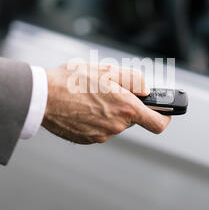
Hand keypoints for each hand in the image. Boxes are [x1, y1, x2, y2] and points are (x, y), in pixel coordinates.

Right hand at [42, 63, 170, 143]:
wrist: (43, 97)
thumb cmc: (73, 80)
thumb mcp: (107, 69)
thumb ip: (133, 79)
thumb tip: (146, 89)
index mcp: (126, 109)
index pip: (158, 123)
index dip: (165, 116)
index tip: (164, 110)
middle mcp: (116, 126)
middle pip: (132, 118)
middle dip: (125, 105)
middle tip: (108, 90)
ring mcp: (101, 135)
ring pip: (114, 122)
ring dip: (108, 110)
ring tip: (90, 96)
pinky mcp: (87, 139)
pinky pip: (99, 129)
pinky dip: (95, 119)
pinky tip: (82, 107)